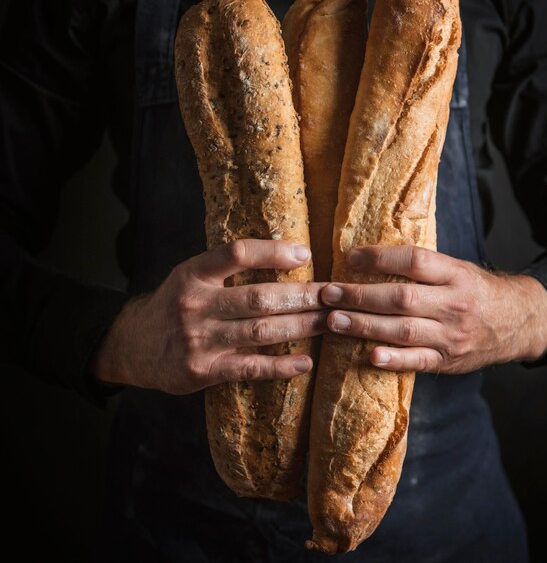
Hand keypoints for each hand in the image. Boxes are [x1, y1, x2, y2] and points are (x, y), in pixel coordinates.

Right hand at [91, 239, 326, 393]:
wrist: (134, 345)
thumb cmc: (175, 304)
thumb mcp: (191, 275)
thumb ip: (227, 267)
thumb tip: (288, 255)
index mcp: (193, 273)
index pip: (236, 253)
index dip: (273, 251)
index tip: (306, 254)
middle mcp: (194, 304)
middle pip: (259, 298)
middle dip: (304, 296)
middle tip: (334, 295)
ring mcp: (198, 340)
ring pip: (261, 332)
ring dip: (302, 326)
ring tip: (330, 321)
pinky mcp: (202, 372)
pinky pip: (249, 369)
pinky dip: (281, 367)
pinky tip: (306, 363)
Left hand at [321, 245, 546, 373]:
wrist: (519, 321)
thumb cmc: (476, 290)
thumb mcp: (457, 268)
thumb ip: (423, 266)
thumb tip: (369, 257)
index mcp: (456, 274)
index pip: (414, 261)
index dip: (380, 258)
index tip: (350, 257)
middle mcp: (454, 304)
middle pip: (402, 298)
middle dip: (360, 296)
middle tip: (328, 293)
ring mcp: (452, 335)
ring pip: (404, 331)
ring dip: (364, 326)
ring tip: (333, 320)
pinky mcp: (449, 361)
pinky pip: (419, 361)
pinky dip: (394, 360)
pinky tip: (369, 356)